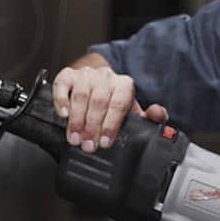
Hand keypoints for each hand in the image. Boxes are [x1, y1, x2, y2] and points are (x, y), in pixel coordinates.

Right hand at [53, 66, 167, 152]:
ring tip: (75, 138)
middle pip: (99, 100)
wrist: (97, 82)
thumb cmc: (114, 101)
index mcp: (123, 85)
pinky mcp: (68, 75)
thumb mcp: (132, 111)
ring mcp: (86, 74)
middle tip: (88, 146)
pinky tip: (63, 115)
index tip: (105, 142)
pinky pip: (63, 84)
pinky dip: (61, 100)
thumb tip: (157, 113)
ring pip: (81, 95)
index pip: (119, 103)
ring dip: (77, 120)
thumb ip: (150, 117)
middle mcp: (105, 77)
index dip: (111, 124)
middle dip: (93, 126)